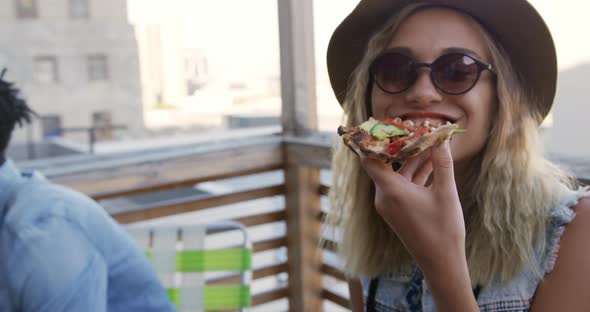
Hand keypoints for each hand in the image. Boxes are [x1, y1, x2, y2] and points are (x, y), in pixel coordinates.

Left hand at [361, 140, 465, 274]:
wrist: (441, 263)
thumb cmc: (443, 229)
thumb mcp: (446, 192)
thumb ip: (442, 163)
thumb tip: (441, 138)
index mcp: (390, 191)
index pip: (370, 159)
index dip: (375, 141)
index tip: (385, 126)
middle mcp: (384, 197)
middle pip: (386, 163)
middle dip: (401, 146)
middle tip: (415, 129)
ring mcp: (390, 205)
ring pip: (398, 174)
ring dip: (412, 159)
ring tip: (430, 142)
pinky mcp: (398, 211)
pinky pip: (403, 186)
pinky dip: (415, 174)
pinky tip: (433, 163)